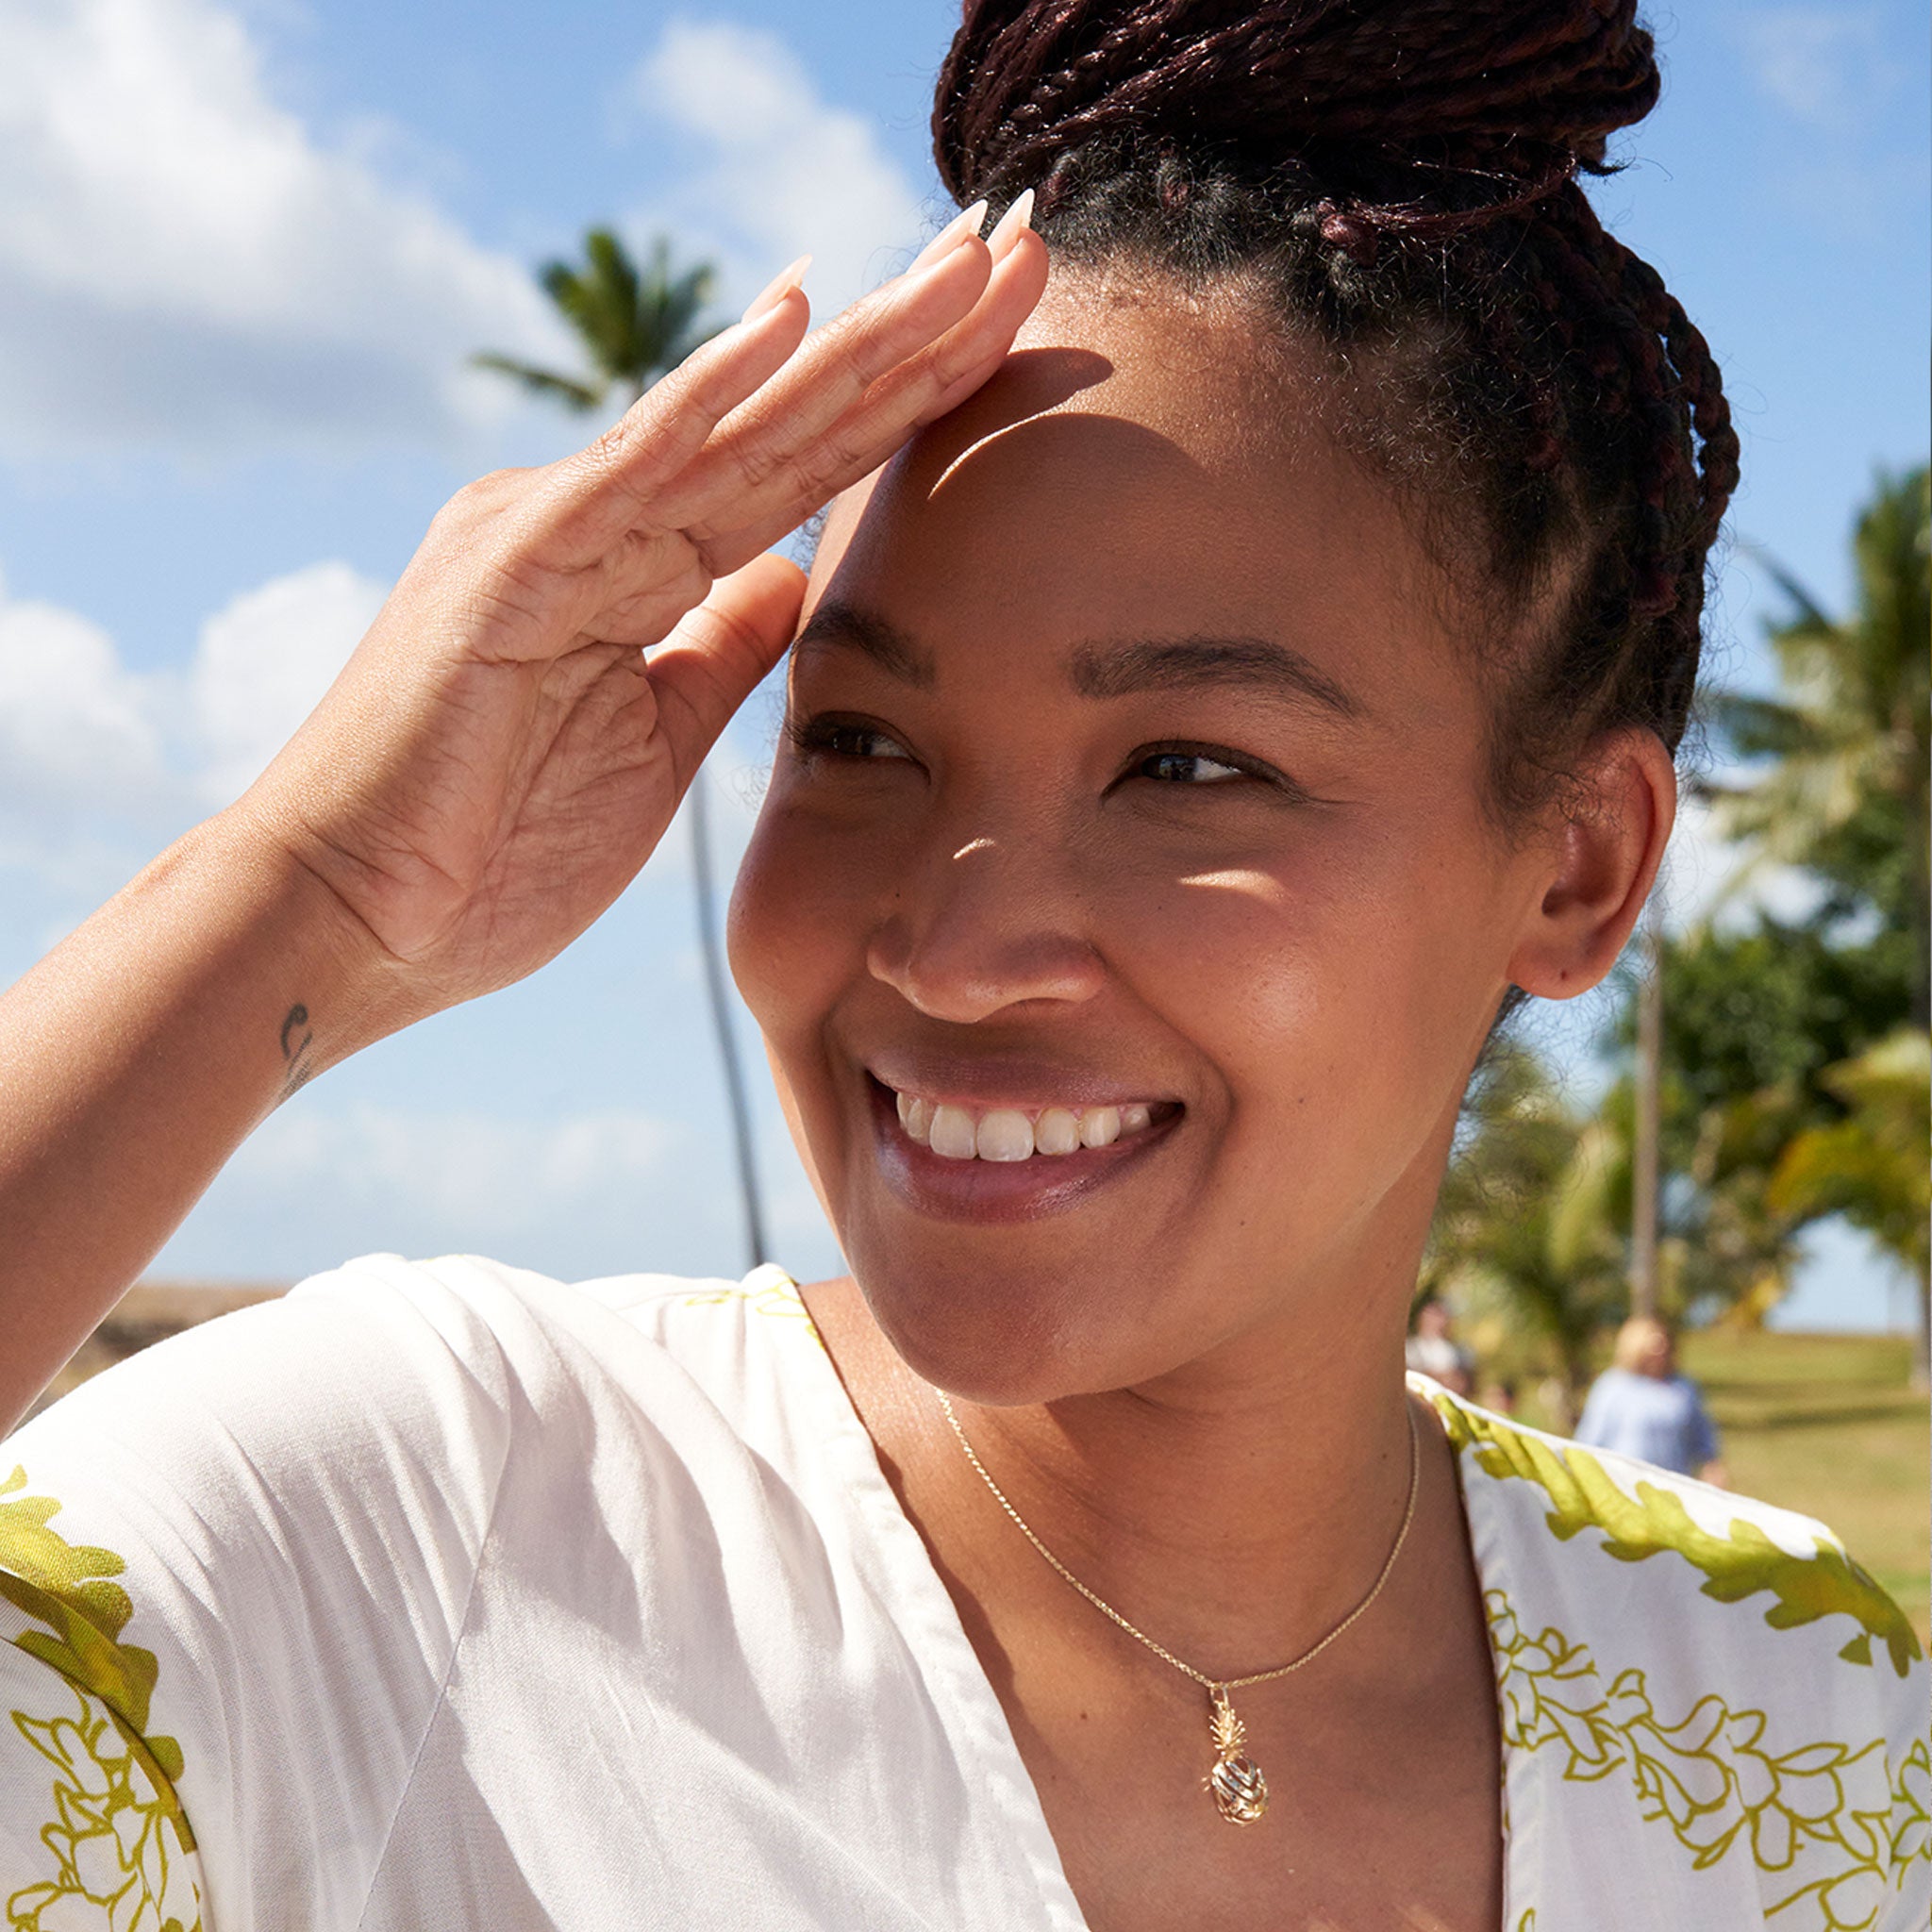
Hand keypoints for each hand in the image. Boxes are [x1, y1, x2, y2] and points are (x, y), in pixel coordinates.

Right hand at [235, 201, 1046, 1032]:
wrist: (358, 922)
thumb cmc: (489, 846)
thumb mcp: (657, 731)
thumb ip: (720, 644)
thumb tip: (788, 574)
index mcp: (634, 563)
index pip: (801, 471)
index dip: (907, 408)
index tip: (1009, 343)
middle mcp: (599, 520)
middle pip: (788, 423)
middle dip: (912, 344)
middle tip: (1025, 252)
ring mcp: (553, 532)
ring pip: (733, 424)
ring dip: (855, 345)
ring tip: (963, 261)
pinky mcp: (512, 569)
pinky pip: (629, 470)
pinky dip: (708, 396)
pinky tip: (795, 320)